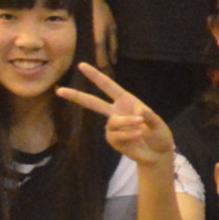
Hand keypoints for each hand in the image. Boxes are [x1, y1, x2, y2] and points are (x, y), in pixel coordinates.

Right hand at [60, 63, 175, 166]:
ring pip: (112, 122)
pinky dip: (128, 135)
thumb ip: (150, 117)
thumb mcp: (158, 124)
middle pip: (92, 102)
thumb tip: (139, 112)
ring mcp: (113, 126)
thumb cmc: (159, 135)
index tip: (81, 65)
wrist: (158, 154)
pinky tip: (137, 136)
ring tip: (141, 128)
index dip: (95, 76)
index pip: (108, 86)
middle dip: (76, 96)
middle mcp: (116, 111)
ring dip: (127, 124)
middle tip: (59, 90)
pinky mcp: (113, 140)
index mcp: (126, 101)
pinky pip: (115, 135)